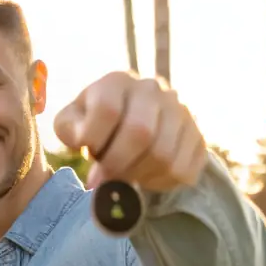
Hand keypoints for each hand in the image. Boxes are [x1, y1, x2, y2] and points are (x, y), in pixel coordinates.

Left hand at [53, 72, 206, 192]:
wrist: (134, 122)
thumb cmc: (95, 125)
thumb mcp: (72, 121)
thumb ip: (67, 128)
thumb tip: (82, 140)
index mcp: (117, 81)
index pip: (108, 109)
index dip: (94, 142)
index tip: (85, 161)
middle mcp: (153, 89)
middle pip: (141, 132)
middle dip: (118, 165)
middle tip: (105, 182)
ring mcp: (180, 111)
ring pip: (164, 155)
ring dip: (138, 177)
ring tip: (124, 178)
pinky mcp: (197, 136)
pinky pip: (183, 169)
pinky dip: (160, 183)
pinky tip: (145, 178)